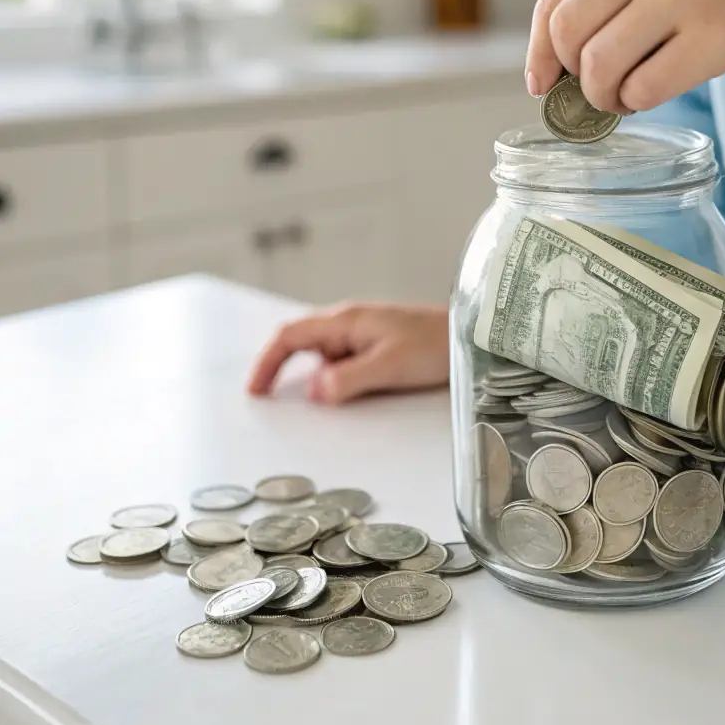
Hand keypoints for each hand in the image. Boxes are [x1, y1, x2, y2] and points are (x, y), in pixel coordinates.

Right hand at [247, 302, 449, 404]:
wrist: (468, 335)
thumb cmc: (434, 344)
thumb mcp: (389, 365)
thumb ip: (349, 378)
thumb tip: (313, 391)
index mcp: (345, 320)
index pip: (290, 336)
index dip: (267, 362)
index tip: (255, 390)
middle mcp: (348, 323)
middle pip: (301, 342)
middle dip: (283, 370)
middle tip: (271, 400)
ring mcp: (361, 334)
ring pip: (322, 355)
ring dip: (315, 378)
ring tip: (325, 404)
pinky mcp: (375, 346)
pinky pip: (342, 362)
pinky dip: (334, 380)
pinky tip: (348, 396)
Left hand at [525, 0, 724, 112]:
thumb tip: (574, 52)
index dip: (537, 50)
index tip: (542, 81)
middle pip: (568, 35)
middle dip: (572, 78)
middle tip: (597, 94)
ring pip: (599, 66)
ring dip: (605, 97)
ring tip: (629, 96)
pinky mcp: (718, 35)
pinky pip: (645, 87)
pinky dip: (639, 102)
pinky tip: (655, 95)